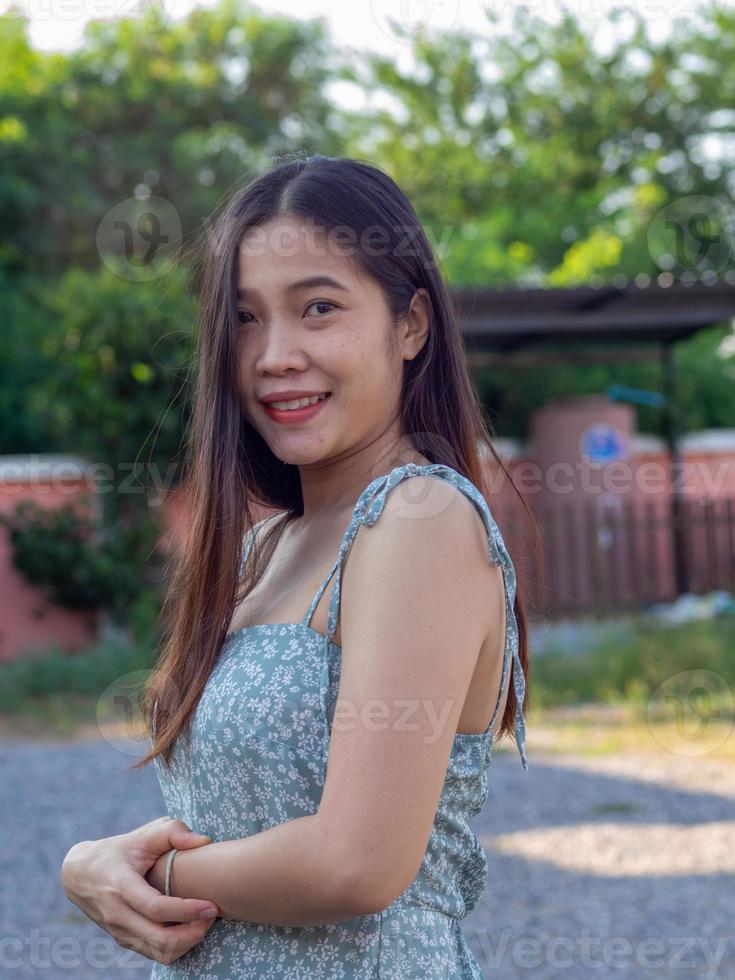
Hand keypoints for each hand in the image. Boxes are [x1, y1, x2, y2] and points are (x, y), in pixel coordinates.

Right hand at [60, 816, 220, 965]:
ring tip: (204, 922)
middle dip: (192, 933)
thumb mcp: (143, 834)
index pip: (156, 908)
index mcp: (122, 886)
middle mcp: (118, 914)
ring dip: (187, 943)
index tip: (211, 905)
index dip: (187, 910)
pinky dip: (176, 947)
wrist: (80, 874)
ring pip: (158, 952)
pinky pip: (154, 953)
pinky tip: (189, 928)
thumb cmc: (120, 850)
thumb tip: (204, 841)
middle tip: (213, 915)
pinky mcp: (124, 941)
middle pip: (159, 939)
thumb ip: (173, 831)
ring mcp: (120, 931)